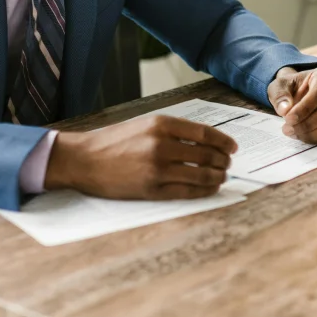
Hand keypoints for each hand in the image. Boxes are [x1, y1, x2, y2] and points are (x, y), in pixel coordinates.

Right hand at [44, 114, 238, 199]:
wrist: (84, 159)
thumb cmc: (114, 141)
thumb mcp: (144, 125)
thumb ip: (172, 131)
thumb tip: (204, 141)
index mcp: (161, 124)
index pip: (205, 133)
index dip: (224, 141)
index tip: (233, 147)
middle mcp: (162, 145)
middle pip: (207, 154)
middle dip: (223, 161)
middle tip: (228, 164)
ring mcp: (158, 169)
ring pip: (201, 175)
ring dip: (217, 177)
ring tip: (221, 177)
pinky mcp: (152, 189)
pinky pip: (188, 192)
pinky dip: (204, 191)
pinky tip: (209, 188)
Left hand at [267, 66, 316, 142]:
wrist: (295, 92)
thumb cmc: (289, 86)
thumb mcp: (279, 86)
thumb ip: (279, 95)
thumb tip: (284, 110)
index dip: (304, 109)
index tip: (288, 118)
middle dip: (307, 123)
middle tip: (287, 128)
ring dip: (311, 133)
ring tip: (292, 132)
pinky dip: (315, 138)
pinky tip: (300, 135)